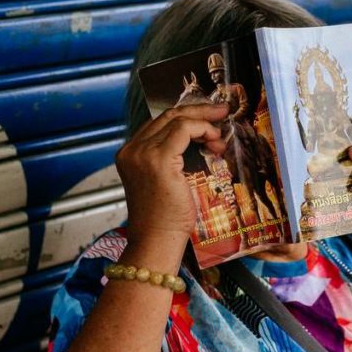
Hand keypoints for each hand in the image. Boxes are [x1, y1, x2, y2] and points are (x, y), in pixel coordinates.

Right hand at [115, 103, 228, 248]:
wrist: (156, 241)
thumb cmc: (165, 219)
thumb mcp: (166, 180)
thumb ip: (173, 158)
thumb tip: (200, 140)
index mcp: (130, 154)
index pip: (159, 123)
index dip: (187, 117)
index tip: (209, 119)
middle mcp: (132, 150)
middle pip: (167, 116)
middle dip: (198, 110)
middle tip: (221, 111)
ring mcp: (142, 153)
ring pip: (177, 120)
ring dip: (204, 123)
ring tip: (221, 134)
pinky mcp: (157, 160)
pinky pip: (184, 129)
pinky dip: (203, 129)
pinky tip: (215, 141)